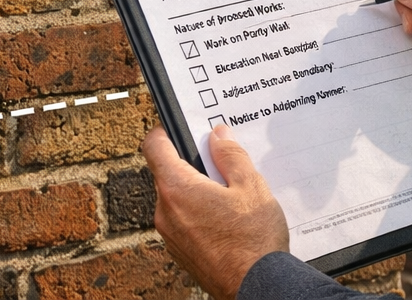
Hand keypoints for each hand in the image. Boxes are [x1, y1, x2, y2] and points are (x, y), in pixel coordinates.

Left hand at [142, 124, 288, 299]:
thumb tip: (218, 136)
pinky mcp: (180, 252)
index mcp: (177, 189)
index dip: (166, 132)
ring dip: (196, 192)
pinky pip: (182, 222)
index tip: (180, 128)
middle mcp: (165, 212)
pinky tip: (226, 221)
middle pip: (168, 173)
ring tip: (230, 198)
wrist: (257, 288)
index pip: (154, 146)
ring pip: (176, 199)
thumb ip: (231, 155)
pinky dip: (197, 215)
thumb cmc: (254, 241)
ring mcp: (170, 235)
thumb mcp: (251, 186)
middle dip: (192, 165)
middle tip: (222, 166)